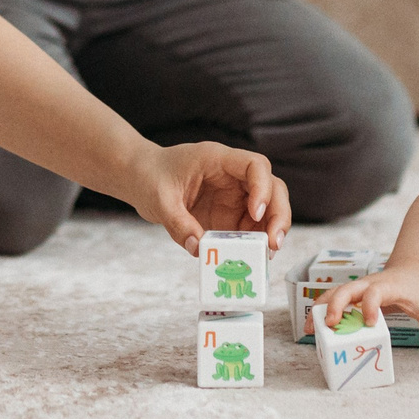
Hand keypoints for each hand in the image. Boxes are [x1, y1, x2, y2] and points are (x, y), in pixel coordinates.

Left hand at [131, 141, 291, 253]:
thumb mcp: (159, 199)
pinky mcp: (229, 215)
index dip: (262, 188)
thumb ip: (178, 224)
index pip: (255, 165)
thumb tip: (199, 250)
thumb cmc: (150, 177)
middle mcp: (233, 176)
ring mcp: (234, 195)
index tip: (254, 212)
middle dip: (278, 214)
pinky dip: (254, 243)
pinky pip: (250, 228)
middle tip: (273, 243)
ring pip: (268, 209)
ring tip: (265, 256)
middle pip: (272, 187)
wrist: (140, 177)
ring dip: (270, 231)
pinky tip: (250, 258)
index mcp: (218, 159)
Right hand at [321, 268, 418, 349]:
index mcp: (385, 286)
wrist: (409, 271)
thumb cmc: (415, 289)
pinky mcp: (350, 294)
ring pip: (333, 293)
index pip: (374, 292)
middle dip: (336, 306)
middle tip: (331, 325)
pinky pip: (331, 299)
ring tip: (310, 329)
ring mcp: (356, 288)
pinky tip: (312, 327)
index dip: (370, 306)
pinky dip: (320, 311)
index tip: (370, 323)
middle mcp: (367, 284)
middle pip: (346, 289)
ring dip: (321, 309)